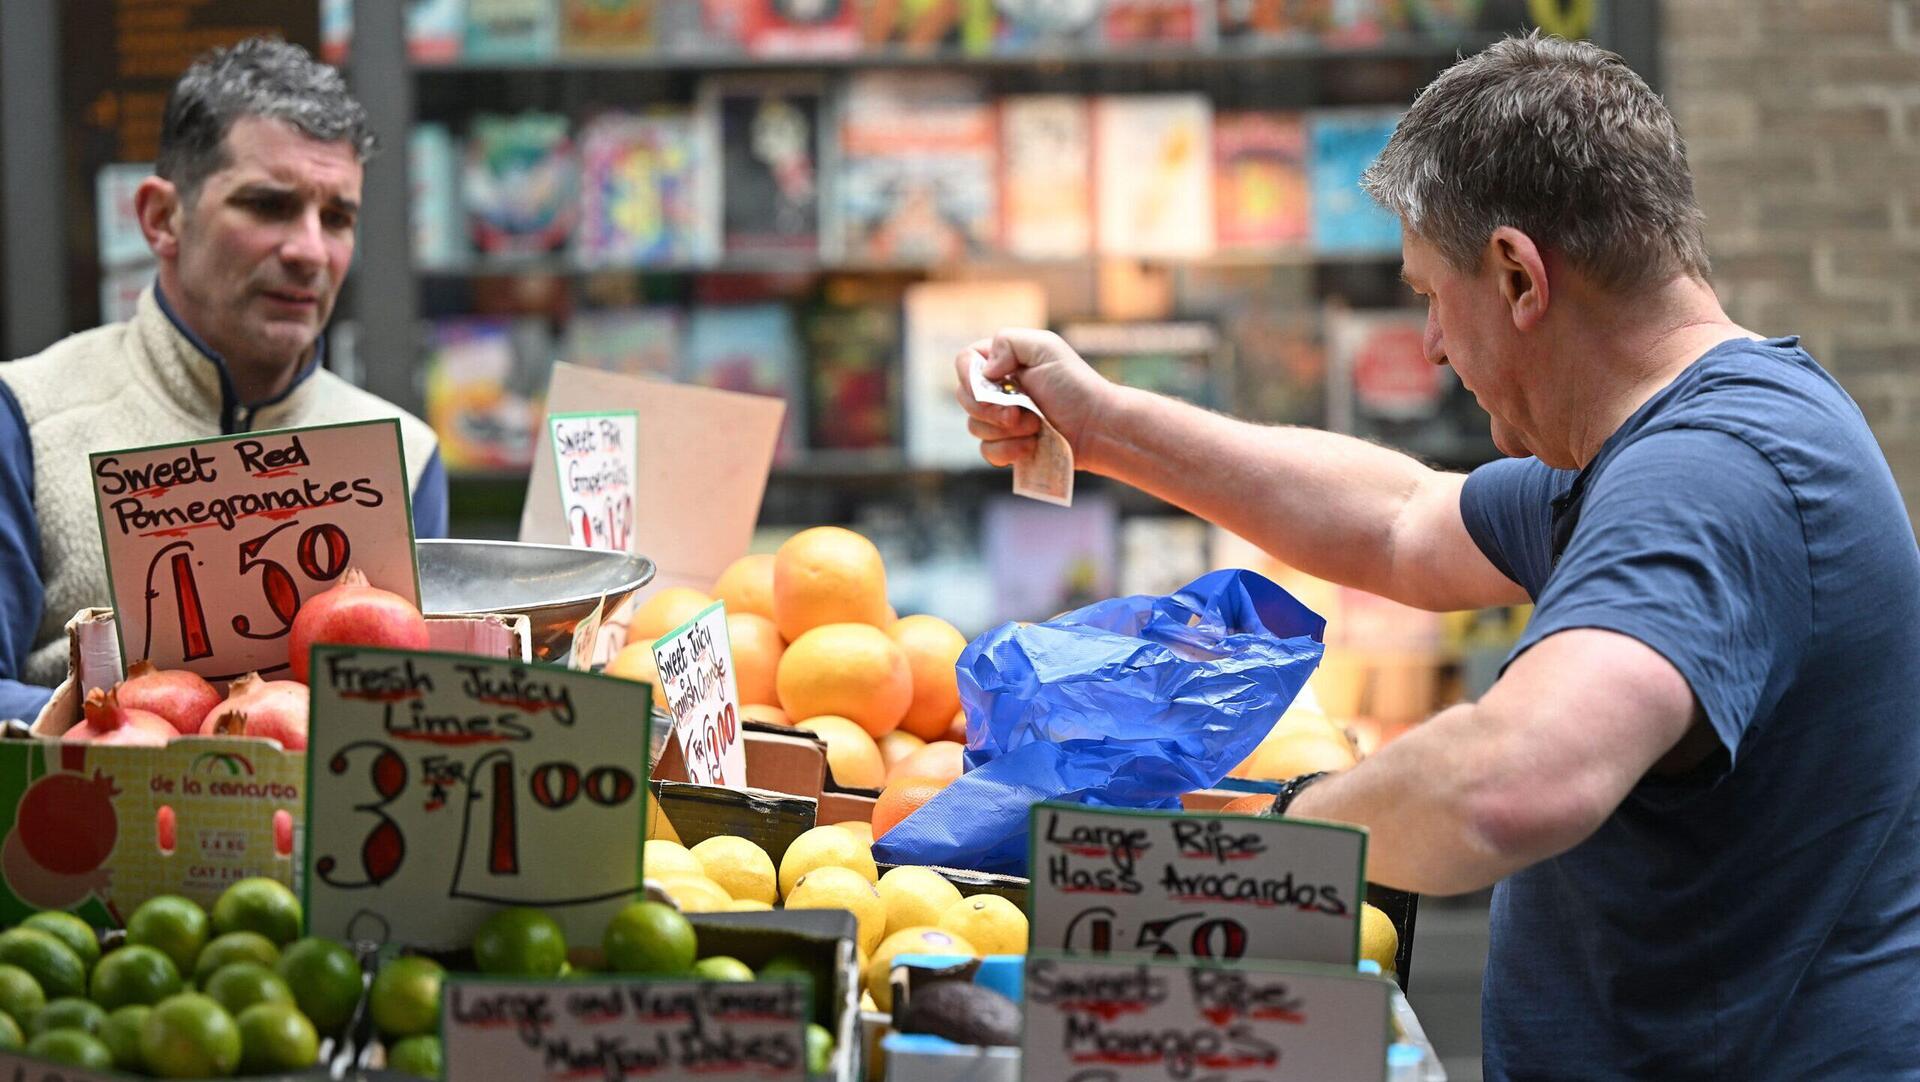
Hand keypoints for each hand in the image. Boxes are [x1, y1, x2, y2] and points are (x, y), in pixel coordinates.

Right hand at [951, 328, 1114, 469]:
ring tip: (1035, 427)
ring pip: (974, 427)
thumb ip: (1008, 342)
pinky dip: (1007, 451)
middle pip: (964, 398)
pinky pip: (986, 451)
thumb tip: (986, 372)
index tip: (993, 383)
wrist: (1097, 427)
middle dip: (990, 409)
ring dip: (1005, 430)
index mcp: (1003, 361)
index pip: (965, 361)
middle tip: (1020, 412)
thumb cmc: (1075, 385)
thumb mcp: (1046, 348)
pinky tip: (1031, 445)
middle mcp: (998, 389)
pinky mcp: (1008, 446)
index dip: (969, 375)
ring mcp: (1001, 420)